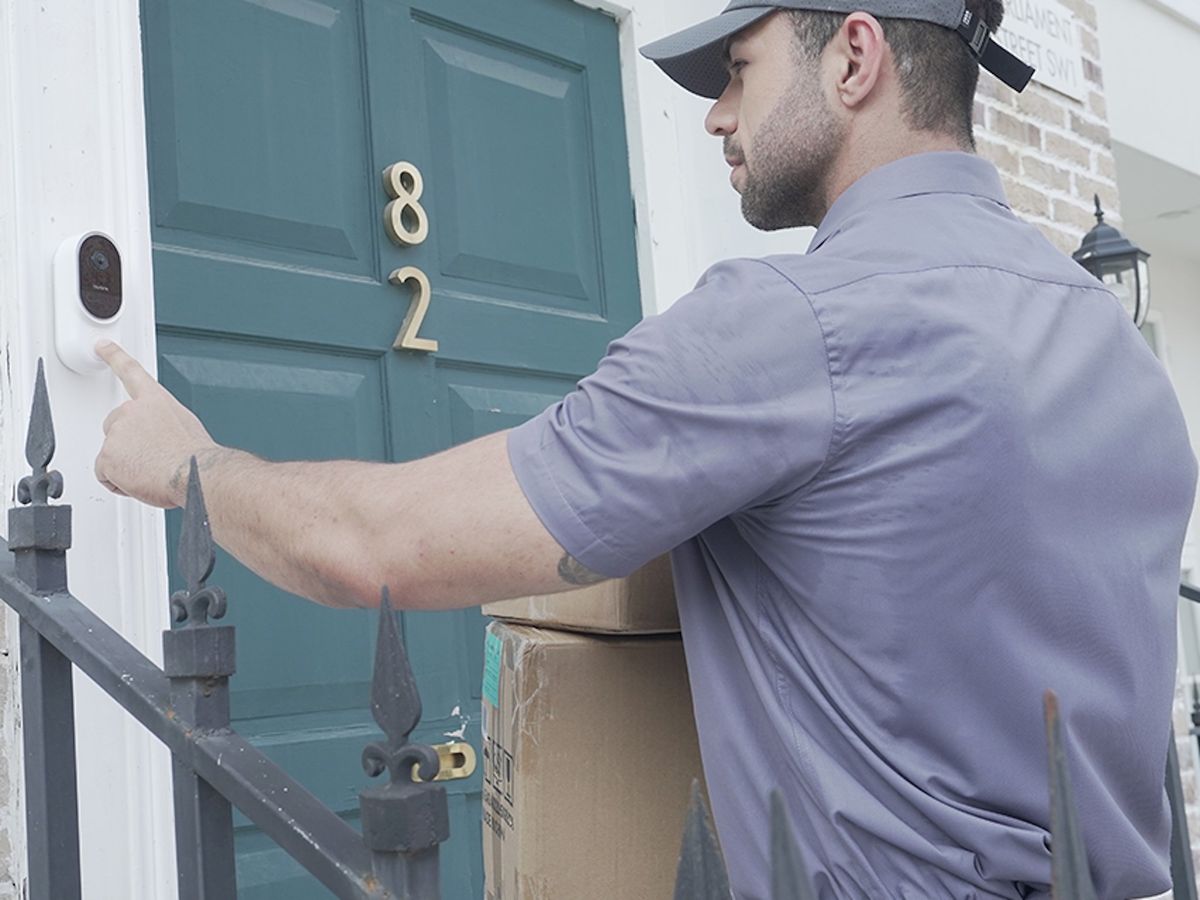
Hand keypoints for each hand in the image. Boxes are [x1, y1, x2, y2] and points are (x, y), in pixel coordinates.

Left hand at [94, 341, 218, 507]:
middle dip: (126, 444)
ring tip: (152, 470)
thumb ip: (165, 424)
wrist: (194, 473)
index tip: (101, 346)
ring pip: (112, 454)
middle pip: (114, 426)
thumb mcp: (187, 428)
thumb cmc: (196, 457)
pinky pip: (106, 475)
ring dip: (127, 466)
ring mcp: (117, 433)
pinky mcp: (107, 456)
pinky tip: (141, 479)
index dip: (114, 357)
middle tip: (151, 457)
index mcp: (156, 401)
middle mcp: (132, 411)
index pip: (132, 372)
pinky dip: (120, 482)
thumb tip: (163, 437)